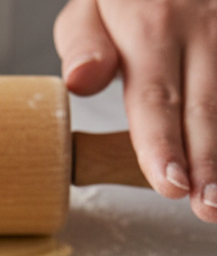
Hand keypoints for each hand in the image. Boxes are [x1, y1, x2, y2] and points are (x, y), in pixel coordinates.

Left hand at [55, 0, 216, 222]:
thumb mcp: (89, 8)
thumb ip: (83, 44)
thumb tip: (81, 80)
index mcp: (152, 27)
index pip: (155, 99)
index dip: (163, 146)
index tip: (171, 186)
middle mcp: (201, 28)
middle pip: (204, 107)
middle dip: (207, 162)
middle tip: (207, 206)